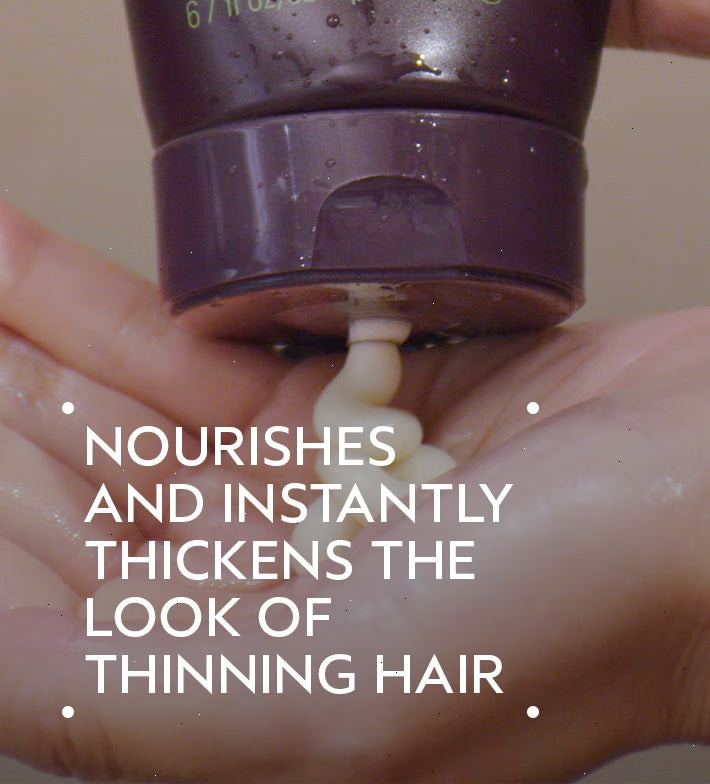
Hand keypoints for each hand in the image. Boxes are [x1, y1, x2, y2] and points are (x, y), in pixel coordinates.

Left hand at [0, 197, 706, 782]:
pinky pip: (219, 335)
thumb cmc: (563, 623)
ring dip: (38, 333)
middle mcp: (261, 586)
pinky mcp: (358, 389)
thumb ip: (133, 701)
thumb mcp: (325, 703)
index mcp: (236, 682)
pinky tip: (58, 264)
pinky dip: (131, 295)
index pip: (48, 591)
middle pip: (77, 484)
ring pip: (130, 399)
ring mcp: (308, 479)